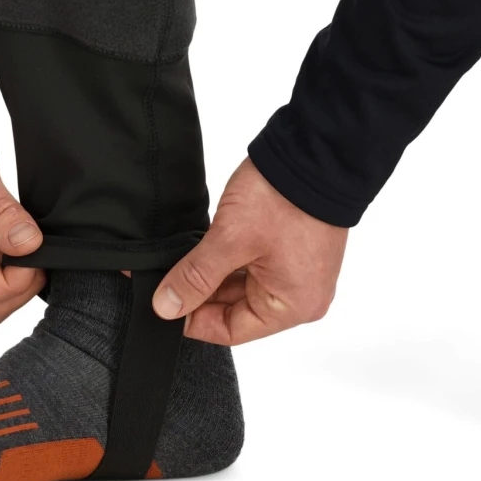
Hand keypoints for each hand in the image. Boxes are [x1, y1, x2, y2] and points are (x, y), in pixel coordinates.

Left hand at [151, 157, 347, 344]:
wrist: (316, 149)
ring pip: (246, 284)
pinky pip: (259, 264)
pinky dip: (234, 257)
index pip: (230, 330)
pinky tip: (210, 243)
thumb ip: (196, 276)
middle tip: (169, 273)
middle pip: (238, 308)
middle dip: (203, 291)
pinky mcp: (298, 247)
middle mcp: (303, 295)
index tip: (164, 303)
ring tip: (188, 254)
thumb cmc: (284, 197)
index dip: (193, 318)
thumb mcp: (231, 239)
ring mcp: (302, 270)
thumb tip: (166, 308)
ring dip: (217, 271)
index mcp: (292, 306)